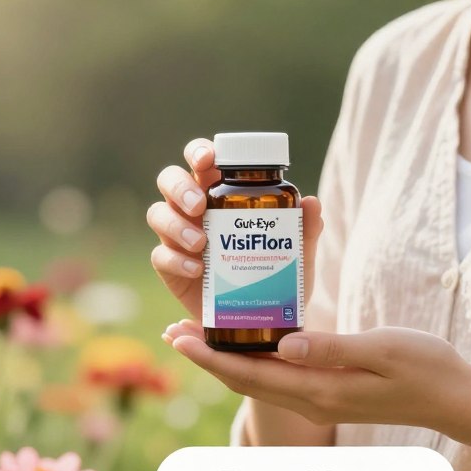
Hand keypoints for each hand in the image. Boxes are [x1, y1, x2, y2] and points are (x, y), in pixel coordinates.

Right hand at [147, 138, 323, 318]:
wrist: (260, 319)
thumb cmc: (275, 276)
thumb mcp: (297, 255)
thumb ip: (306, 229)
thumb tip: (312, 203)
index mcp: (221, 193)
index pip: (202, 161)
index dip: (199, 151)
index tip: (208, 160)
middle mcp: (194, 208)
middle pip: (169, 180)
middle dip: (180, 187)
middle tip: (200, 206)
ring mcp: (177, 236)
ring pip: (157, 213)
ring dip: (175, 224)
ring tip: (201, 243)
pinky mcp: (169, 266)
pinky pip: (160, 255)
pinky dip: (176, 260)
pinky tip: (197, 269)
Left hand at [161, 320, 470, 433]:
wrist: (455, 399)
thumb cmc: (425, 367)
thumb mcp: (381, 349)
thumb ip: (332, 347)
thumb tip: (284, 343)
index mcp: (321, 389)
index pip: (252, 374)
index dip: (211, 356)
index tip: (178, 335)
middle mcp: (314, 400)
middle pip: (245, 381)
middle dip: (206, 358)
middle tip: (172, 332)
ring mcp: (322, 399)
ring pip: (259, 382)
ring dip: (224, 360)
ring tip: (195, 337)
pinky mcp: (331, 392)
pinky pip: (279, 378)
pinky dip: (253, 361)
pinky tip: (246, 344)